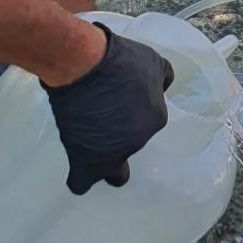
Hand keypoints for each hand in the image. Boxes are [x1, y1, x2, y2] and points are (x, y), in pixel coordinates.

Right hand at [44, 23, 174, 194]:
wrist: (86, 66)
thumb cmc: (121, 60)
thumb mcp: (154, 61)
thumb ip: (163, 78)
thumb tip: (163, 87)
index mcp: (155, 119)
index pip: (149, 120)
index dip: (135, 109)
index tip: (120, 96)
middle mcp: (136, 142)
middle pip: (132, 145)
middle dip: (122, 134)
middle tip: (107, 116)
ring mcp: (110, 155)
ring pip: (114, 174)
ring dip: (106, 163)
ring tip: (94, 146)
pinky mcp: (84, 160)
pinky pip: (82, 182)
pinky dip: (81, 179)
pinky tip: (80, 170)